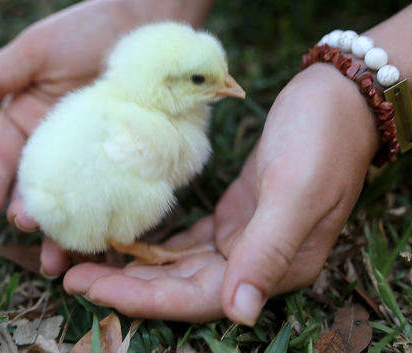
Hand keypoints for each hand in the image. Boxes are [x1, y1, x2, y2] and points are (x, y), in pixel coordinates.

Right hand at [0, 0, 141, 273]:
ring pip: (77, 202)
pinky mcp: (132, 164)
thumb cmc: (87, 29)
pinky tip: (110, 237)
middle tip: (26, 226)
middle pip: (37, 189)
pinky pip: (120, 196)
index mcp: (27, 123)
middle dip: (28, 212)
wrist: (151, 27)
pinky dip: (114, 218)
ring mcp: (96, 160)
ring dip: (67, 230)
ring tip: (62, 257)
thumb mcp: (37, 51)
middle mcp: (59, 148)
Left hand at [63, 63, 379, 323]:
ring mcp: (247, 238)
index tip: (91, 288)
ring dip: (137, 267)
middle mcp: (259, 262)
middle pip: (181, 287)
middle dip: (127, 285)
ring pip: (181, 267)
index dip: (142, 298)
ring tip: (89, 259)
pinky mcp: (237, 215)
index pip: (198, 298)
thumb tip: (241, 314)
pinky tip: (128, 241)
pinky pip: (189, 242)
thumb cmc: (323, 139)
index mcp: (277, 266)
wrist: (340, 97)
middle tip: (71, 275)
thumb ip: (269, 250)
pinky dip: (157, 245)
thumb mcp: (297, 191)